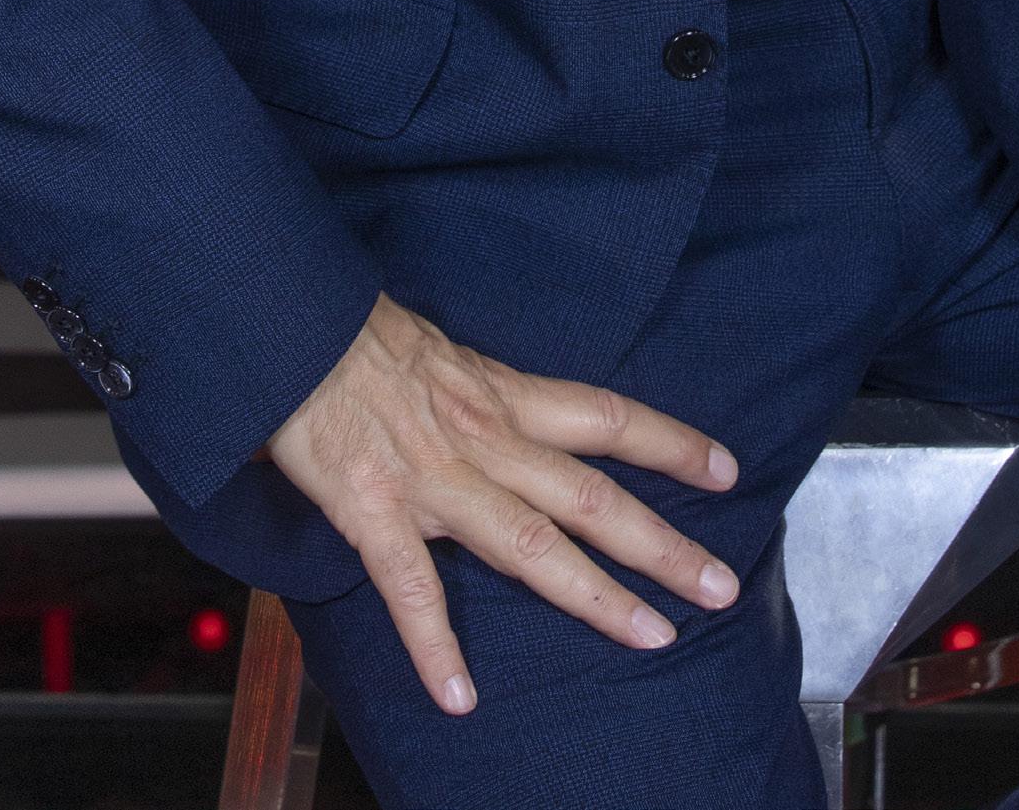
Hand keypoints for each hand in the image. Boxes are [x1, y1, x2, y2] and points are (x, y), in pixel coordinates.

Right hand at [262, 290, 741, 714]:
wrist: (291, 321)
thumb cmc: (359, 333)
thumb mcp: (443, 350)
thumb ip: (483, 394)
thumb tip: (514, 418)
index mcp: (502, 395)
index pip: (606, 417)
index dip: (670, 443)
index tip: (727, 471)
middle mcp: (484, 439)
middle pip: (591, 496)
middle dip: (662, 544)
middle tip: (721, 586)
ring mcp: (434, 481)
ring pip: (531, 545)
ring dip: (596, 596)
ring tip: (653, 638)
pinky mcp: (375, 512)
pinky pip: (411, 590)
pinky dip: (435, 647)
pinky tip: (459, 697)